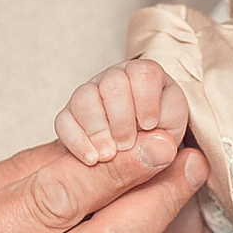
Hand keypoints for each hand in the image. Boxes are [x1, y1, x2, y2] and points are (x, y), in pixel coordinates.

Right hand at [56, 58, 189, 165]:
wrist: (135, 156)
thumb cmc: (157, 140)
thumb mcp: (167, 141)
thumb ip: (163, 143)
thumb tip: (157, 147)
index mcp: (146, 77)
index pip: (144, 73)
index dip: (147, 101)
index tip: (150, 126)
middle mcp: (116, 79)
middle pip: (113, 84)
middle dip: (121, 119)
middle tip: (128, 145)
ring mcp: (90, 94)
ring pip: (85, 98)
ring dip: (98, 130)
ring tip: (109, 155)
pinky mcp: (70, 115)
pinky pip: (64, 121)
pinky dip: (77, 142)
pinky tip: (92, 160)